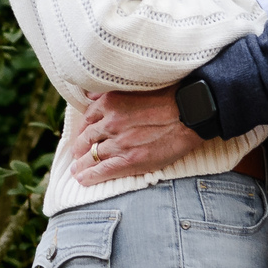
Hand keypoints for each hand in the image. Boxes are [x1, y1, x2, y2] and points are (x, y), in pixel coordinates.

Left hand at [70, 88, 203, 185]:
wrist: (190, 112)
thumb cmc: (170, 97)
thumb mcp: (135, 87)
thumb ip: (113, 93)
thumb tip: (93, 96)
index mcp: (110, 103)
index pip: (88, 118)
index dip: (85, 129)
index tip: (84, 135)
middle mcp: (110, 122)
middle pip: (86, 138)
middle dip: (80, 148)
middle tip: (78, 154)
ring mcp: (118, 142)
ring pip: (92, 156)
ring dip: (82, 164)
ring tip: (78, 170)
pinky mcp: (129, 160)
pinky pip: (102, 170)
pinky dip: (89, 176)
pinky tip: (83, 179)